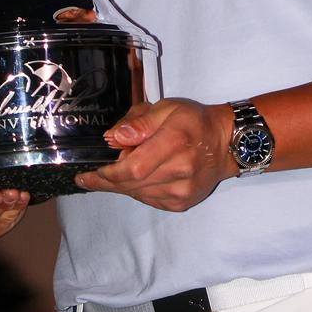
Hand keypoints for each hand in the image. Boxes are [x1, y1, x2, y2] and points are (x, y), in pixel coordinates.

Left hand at [76, 99, 235, 211]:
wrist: (224, 143)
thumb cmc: (194, 121)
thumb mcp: (167, 107)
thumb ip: (139, 122)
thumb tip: (113, 138)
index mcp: (175, 141)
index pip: (132, 168)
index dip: (106, 174)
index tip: (86, 173)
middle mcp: (180, 171)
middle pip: (131, 184)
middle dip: (107, 180)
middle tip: (90, 174)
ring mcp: (182, 191)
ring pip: (137, 194)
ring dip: (121, 185)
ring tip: (116, 171)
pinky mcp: (181, 203)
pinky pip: (148, 200)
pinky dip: (137, 190)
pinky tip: (137, 178)